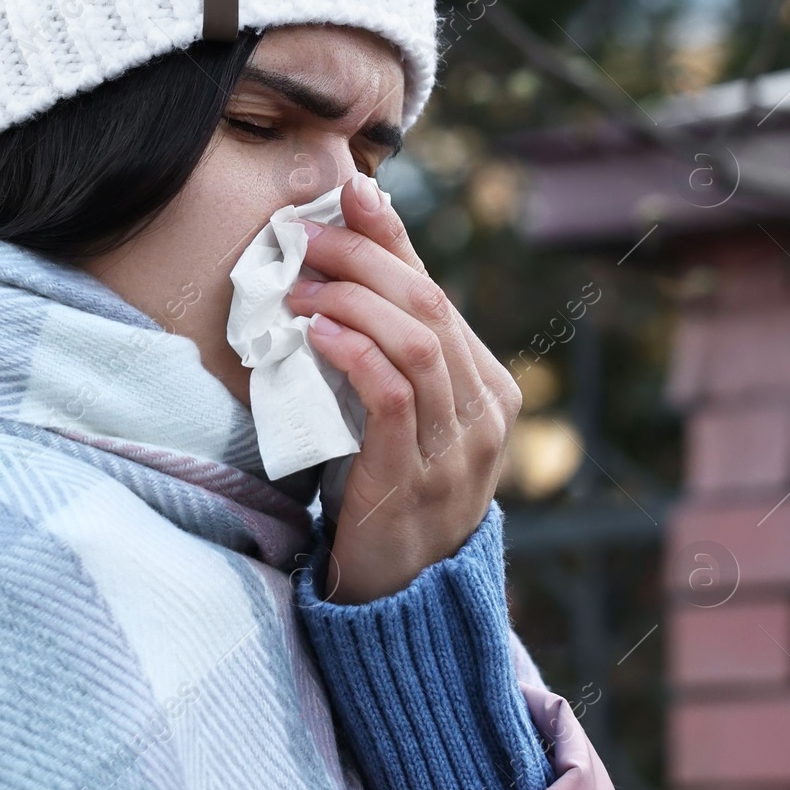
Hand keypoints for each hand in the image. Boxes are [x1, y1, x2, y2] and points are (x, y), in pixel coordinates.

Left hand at [285, 172, 520, 602]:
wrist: (399, 595)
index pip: (438, 294)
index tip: (350, 194)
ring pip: (416, 342)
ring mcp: (457, 450)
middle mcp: (485, 415)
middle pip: (429, 307)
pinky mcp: (414, 479)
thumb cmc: (389, 491)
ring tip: (301, 286)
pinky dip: (354, 352)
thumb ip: (389, 352)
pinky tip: (316, 334)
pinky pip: (393, 395)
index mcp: (489, 389)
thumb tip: (347, 261)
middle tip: (306, 239)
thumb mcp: (401, 415)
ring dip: (351, 300)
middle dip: (364, 259)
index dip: (393, 239)